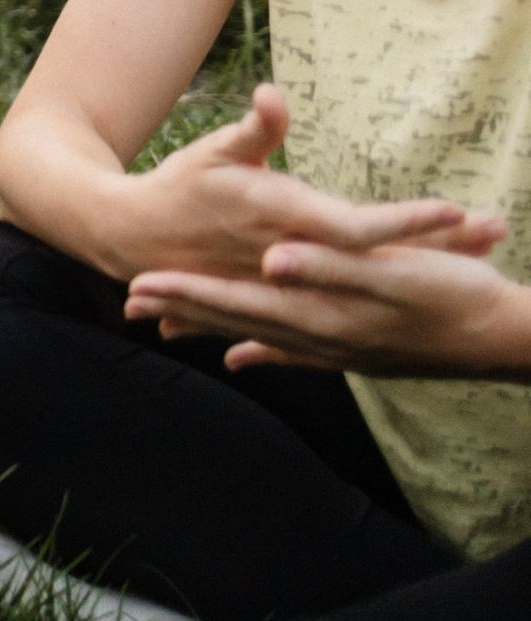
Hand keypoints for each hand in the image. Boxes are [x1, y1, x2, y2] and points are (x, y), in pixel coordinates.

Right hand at [100, 84, 472, 280]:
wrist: (137, 239)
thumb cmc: (180, 187)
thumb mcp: (213, 152)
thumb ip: (254, 129)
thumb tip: (274, 95)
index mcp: (277, 217)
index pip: (353, 227)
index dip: (404, 221)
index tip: (452, 209)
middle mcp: (293, 256)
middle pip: (380, 259)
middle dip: (441, 247)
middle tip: (494, 231)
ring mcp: (295, 281)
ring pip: (375, 281)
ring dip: (432, 267)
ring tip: (484, 256)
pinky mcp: (293, 295)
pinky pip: (353, 295)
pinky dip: (398, 288)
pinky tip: (439, 287)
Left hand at [127, 234, 529, 378]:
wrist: (507, 337)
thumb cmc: (456, 295)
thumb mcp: (393, 273)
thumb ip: (328, 266)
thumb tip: (271, 261)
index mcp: (323, 312)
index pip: (238, 300)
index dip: (187, 291)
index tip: (137, 284)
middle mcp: (321, 336)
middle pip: (236, 321)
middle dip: (182, 309)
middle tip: (127, 302)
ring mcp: (336, 348)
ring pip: (256, 337)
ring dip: (210, 328)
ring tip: (163, 326)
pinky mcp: (354, 351)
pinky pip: (291, 352)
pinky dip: (258, 351)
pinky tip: (236, 359)